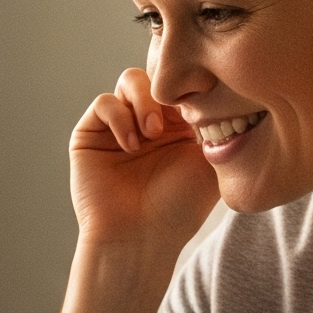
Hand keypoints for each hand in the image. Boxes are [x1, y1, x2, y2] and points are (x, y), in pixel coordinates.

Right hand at [54, 69, 217, 312]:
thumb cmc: (178, 209)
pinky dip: (120, 117)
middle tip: (179, 119)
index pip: (184, 83)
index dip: (193, 84)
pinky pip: (104, 103)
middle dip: (169, 90)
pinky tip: (133, 144)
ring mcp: (118, 127)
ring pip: (130, 80)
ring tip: (153, 133)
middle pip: (158, 74)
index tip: (205, 102)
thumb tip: (223, 87)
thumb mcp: (210, 160)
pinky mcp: (90, 135)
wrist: (140, 239)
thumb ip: (216, 121)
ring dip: (144, 101)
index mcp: (178, 125)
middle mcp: (147, 121)